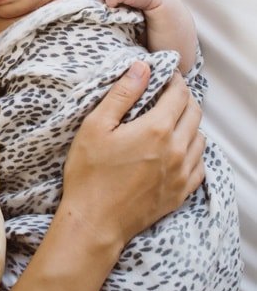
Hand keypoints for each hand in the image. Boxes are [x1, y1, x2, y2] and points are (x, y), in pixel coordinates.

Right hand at [62, 62, 204, 254]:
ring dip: (189, 125)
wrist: (95, 222)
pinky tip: (177, 151)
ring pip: (201, 139)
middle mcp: (177, 150)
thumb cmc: (89, 173)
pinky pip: (200, 166)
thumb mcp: (96, 126)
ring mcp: (182, 174)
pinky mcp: (181, 193)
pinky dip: (193, 152)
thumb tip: (142, 68)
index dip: (174, 80)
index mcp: (157, 129)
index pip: (179, 94)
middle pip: (194, 113)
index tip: (164, 76)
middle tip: (166, 95)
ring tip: (171, 122)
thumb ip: (122, 94)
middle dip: (183, 99)